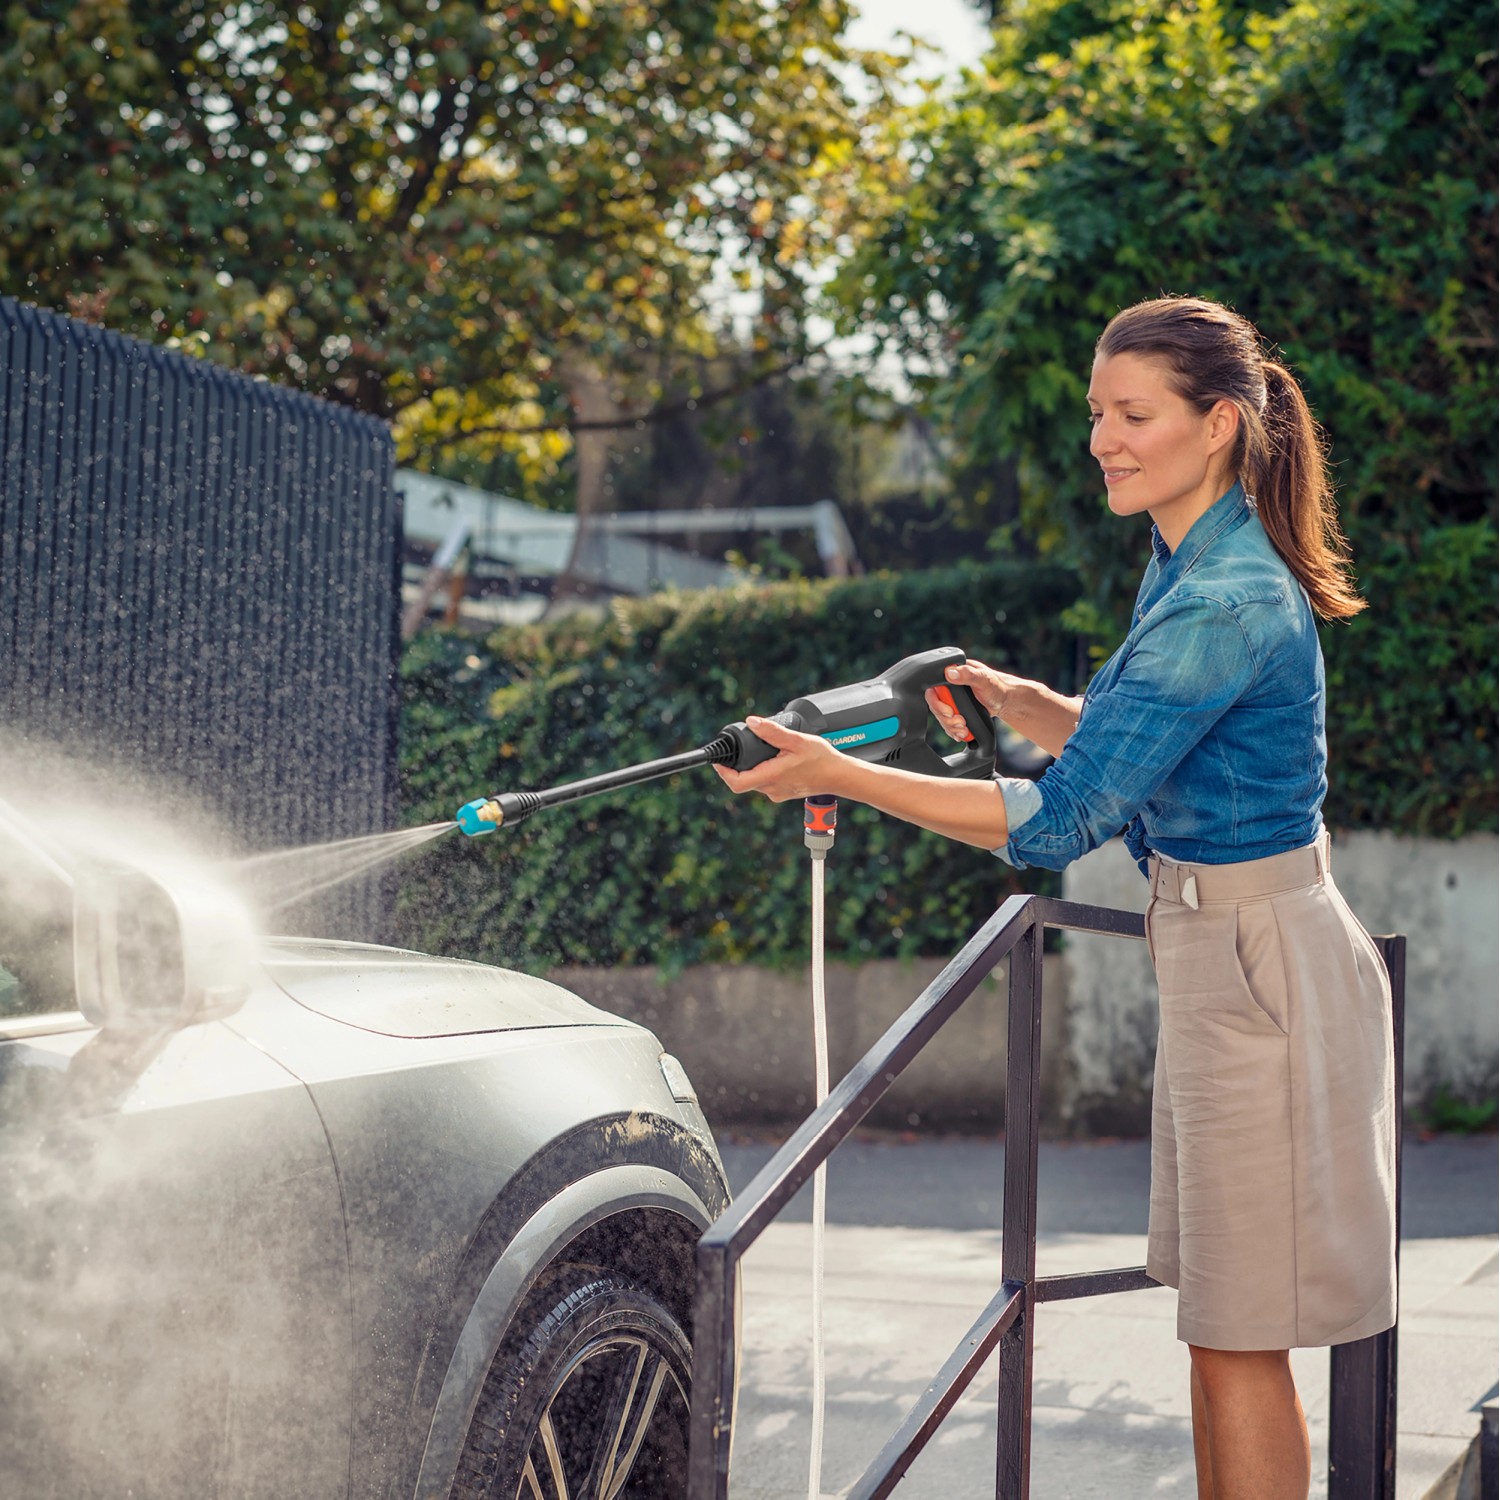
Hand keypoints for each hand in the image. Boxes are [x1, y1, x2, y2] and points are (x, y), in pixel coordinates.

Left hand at [711, 715, 848, 802]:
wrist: (839, 776)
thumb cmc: (822, 759)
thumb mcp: (797, 740)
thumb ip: (773, 732)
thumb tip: (752, 722)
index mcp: (771, 777)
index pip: (736, 782)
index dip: (723, 772)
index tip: (718, 762)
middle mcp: (772, 788)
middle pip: (743, 780)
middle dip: (737, 766)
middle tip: (737, 749)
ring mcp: (778, 792)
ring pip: (755, 781)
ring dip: (752, 767)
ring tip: (758, 750)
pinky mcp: (784, 792)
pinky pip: (766, 783)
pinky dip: (764, 771)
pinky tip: (773, 759)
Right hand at [924, 659, 1016, 738]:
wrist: (1005, 700)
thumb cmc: (997, 686)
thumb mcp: (983, 678)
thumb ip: (967, 674)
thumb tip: (949, 672)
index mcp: (953, 674)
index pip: (933, 690)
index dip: (938, 703)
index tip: (950, 711)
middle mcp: (950, 687)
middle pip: (935, 706)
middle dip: (946, 719)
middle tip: (960, 721)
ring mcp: (953, 700)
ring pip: (941, 717)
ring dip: (951, 727)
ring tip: (964, 728)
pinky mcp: (956, 711)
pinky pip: (948, 723)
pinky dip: (954, 731)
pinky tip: (963, 732)